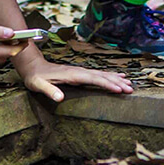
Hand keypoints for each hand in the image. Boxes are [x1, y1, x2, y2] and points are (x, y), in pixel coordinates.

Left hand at [18, 55, 133, 101]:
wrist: (33, 66)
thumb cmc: (35, 77)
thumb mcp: (38, 85)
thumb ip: (49, 91)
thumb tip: (60, 98)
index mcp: (72, 74)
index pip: (93, 79)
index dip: (106, 84)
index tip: (118, 89)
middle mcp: (79, 71)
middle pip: (101, 76)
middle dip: (116, 82)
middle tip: (130, 89)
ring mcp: (80, 71)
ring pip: (101, 75)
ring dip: (115, 79)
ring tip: (129, 83)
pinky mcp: (80, 74)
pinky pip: (98, 75)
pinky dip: (109, 76)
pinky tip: (117, 77)